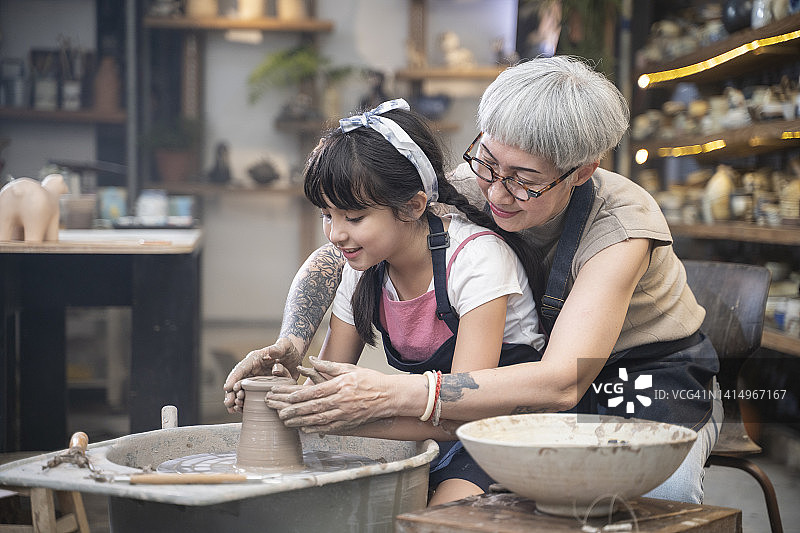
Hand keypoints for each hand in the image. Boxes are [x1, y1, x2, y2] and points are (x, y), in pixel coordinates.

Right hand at [223, 338, 301, 412]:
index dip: (233, 378)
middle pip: (237, 382)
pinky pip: (250, 398)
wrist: (295, 359)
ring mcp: (256, 381)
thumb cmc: (288, 350)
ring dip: (236, 400)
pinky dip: (245, 405)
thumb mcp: (285, 346)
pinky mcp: (261, 389)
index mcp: (254, 360)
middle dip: (231, 393)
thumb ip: (278, 349)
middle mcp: (252, 371)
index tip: (227, 387)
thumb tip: (271, 352)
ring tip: (233, 409)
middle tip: (229, 403)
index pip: (241, 368)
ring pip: (241, 391)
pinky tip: (240, 411)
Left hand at [265, 357, 395, 433]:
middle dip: (295, 411)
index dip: (301, 396)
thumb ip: (329, 366)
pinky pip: (329, 427)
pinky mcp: (349, 423)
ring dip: (301, 421)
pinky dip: (315, 429)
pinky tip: (304, 429)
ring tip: (287, 422)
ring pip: (319, 420)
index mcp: (341, 385)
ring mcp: (346, 414)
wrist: (389, 396)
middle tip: (280, 413)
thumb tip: (312, 360)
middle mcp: (342, 401)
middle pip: (314, 407)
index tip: (288, 397)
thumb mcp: (350, 369)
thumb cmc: (370, 380)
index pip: (316, 391)